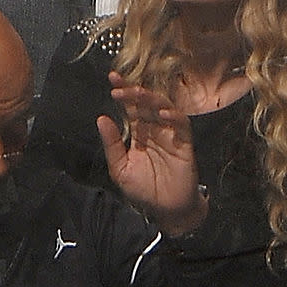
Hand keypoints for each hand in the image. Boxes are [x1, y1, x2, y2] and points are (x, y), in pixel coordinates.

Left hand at [97, 72, 206, 235]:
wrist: (166, 209)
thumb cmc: (143, 189)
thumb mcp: (120, 168)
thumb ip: (112, 144)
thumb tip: (101, 118)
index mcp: (139, 133)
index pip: (131, 107)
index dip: (123, 92)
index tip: (112, 78)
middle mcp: (155, 129)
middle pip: (146, 104)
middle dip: (134, 92)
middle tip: (120, 85)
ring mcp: (171, 135)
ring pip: (164, 108)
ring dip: (152, 99)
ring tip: (138, 94)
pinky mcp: (185, 143)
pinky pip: (182, 125)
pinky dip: (174, 117)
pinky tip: (162, 114)